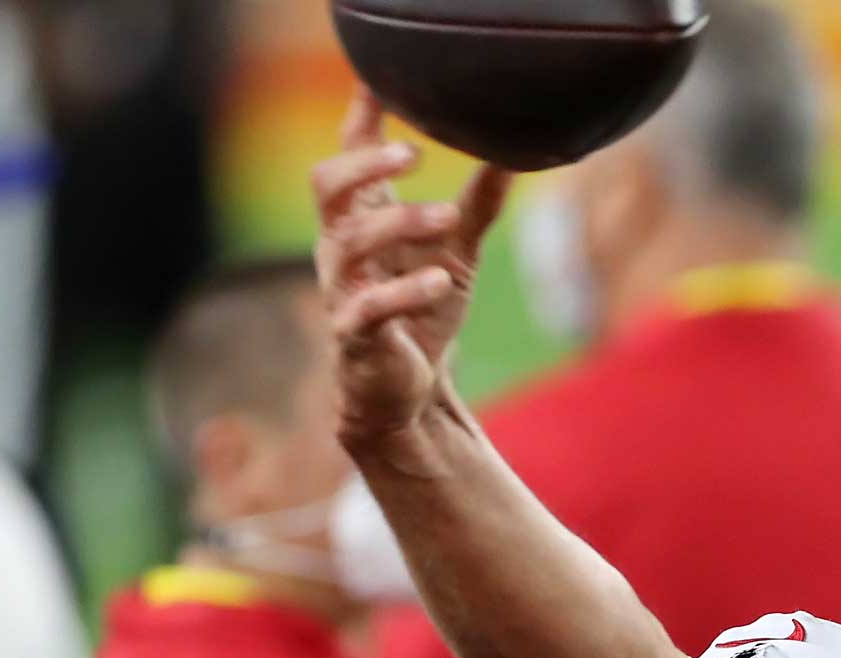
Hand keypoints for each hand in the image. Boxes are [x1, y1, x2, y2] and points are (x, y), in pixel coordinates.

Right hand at [311, 88, 515, 457]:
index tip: (381, 80)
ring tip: (447, 217)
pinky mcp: (355, 335)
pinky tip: (438, 279)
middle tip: (415, 154)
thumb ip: (477, 202)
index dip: (361, 118)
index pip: (348, 156)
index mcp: (362, 217)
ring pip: (348, 242)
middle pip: (328, 186)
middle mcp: (342, 247)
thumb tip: (512, 150)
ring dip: (398, 224)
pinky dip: (404, 292)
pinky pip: (368, 308)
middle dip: (365, 165)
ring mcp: (343, 290)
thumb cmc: (424, 310)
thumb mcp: (456, 249)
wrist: (411, 393)